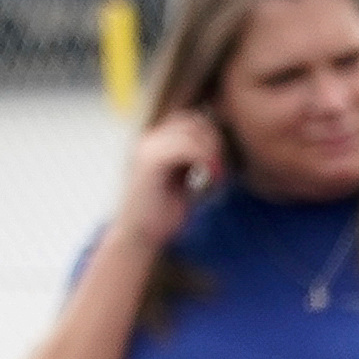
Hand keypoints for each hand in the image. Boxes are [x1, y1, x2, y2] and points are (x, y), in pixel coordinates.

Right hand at [121, 112, 226, 248]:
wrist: (137, 239)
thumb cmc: (161, 216)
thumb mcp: (182, 181)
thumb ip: (193, 161)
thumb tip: (218, 146)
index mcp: (156, 142)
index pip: (192, 120)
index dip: (212, 137)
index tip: (221, 167)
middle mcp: (149, 139)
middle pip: (194, 120)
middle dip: (215, 143)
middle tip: (222, 172)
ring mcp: (147, 147)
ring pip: (192, 130)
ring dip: (212, 152)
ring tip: (218, 178)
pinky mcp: (149, 161)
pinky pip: (186, 146)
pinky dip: (206, 160)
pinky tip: (212, 182)